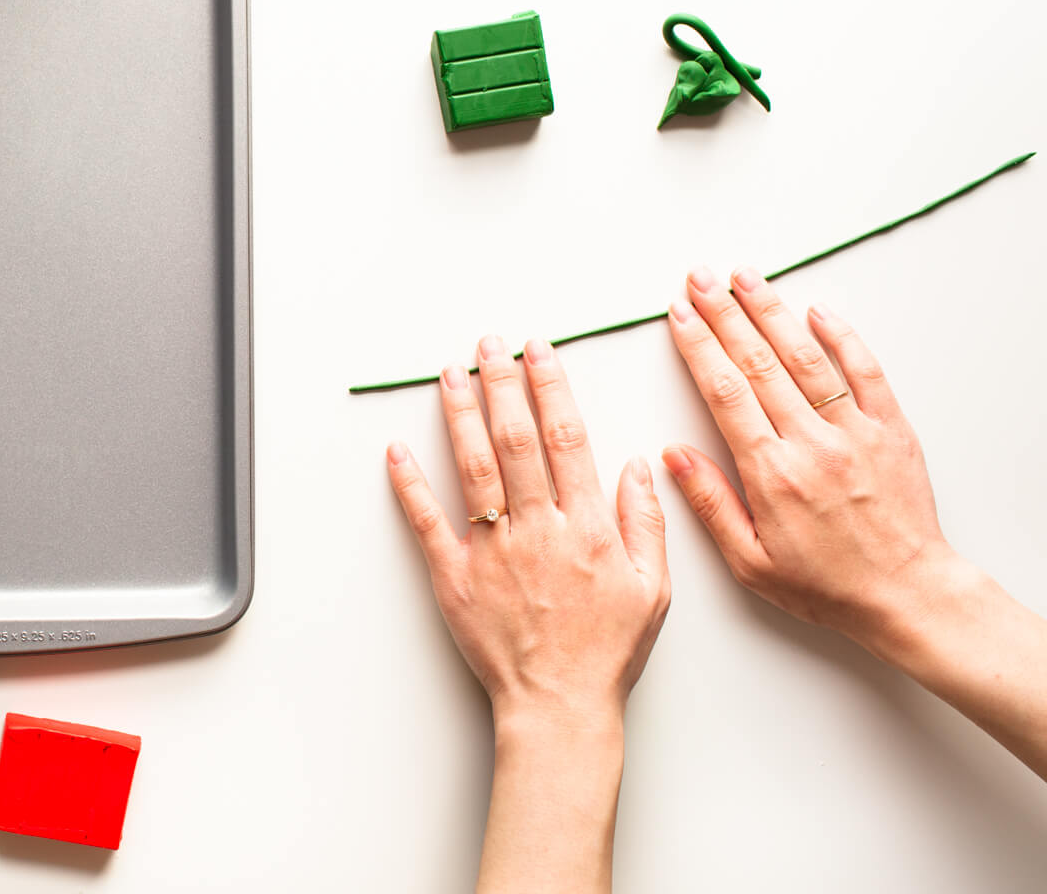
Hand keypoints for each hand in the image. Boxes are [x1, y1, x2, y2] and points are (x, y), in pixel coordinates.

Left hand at [386, 335, 670, 728]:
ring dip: (460, 415)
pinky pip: (428, 523)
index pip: (566, 438)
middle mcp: (537, 529)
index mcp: (586, 528)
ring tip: (451, 372)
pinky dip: (410, 484)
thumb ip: (645, 521)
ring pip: (473, 468)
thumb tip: (639, 464)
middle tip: (489, 343)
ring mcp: (492, 551)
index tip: (538, 351)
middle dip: (502, 384)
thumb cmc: (606, 650)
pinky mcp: (455, 577)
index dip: (550, 387)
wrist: (559, 705)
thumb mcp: (653, 588)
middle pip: (516, 440)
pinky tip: (397, 449)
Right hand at [661, 266, 950, 650]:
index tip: (679, 314)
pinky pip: (865, 373)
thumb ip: (710, 503)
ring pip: (806, 358)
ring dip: (772, 312)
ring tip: (746, 277)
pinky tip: (817, 312)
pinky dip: (841, 338)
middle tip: (701, 278)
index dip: (698, 346)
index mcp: (772, 473)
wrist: (907, 595)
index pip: (725, 392)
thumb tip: (673, 456)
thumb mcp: (750, 561)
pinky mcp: (891, 431)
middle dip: (724, 313)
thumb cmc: (827, 585)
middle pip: (758, 362)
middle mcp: (812, 443)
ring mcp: (855, 432)